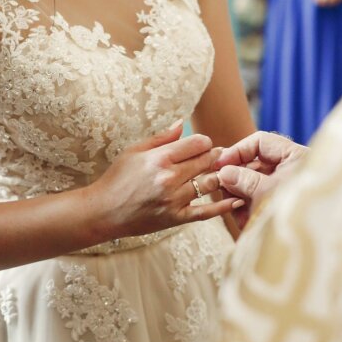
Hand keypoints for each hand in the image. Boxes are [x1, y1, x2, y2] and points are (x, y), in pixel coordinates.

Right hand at [87, 124, 243, 238]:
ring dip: (221, 175)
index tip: (203, 146)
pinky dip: (225, 206)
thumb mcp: (134, 151)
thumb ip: (160, 138)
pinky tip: (238, 199)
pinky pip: (207, 211)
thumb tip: (182, 123)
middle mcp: (169, 178)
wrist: (103, 213)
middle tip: (220, 156)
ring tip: (226, 172)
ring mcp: (174, 200)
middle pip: (207, 161)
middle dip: (216, 156)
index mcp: (160, 158)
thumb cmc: (116, 179)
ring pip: (210, 183)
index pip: (198, 143)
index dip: (204, 142)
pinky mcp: (176, 218)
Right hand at [214, 131, 307, 229]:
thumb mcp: (266, 192)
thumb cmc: (296, 213)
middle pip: (255, 164)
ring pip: (255, 185)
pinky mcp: (282, 206)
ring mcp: (287, 188)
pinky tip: (244, 221)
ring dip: (241, 197)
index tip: (219, 165)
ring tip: (235, 211)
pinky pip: (261, 201)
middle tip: (222, 190)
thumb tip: (224, 172)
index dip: (237, 151)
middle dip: (237, 179)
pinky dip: (250, 209)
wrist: (314, 246)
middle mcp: (292, 169)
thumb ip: (244, 179)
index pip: (260, 142)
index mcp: (295, 157)